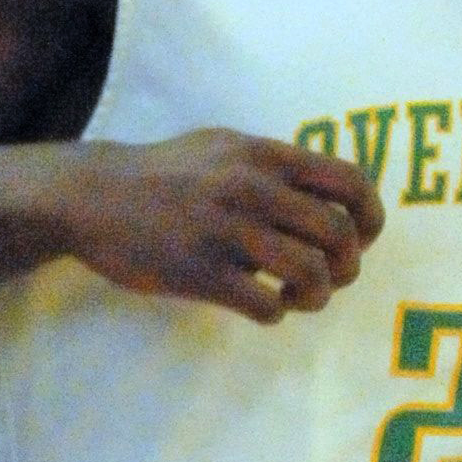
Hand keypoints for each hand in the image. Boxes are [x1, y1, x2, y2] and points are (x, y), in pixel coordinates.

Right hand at [55, 129, 381, 319]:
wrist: (91, 197)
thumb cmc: (160, 174)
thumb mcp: (221, 146)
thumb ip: (272, 164)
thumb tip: (325, 188)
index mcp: (263, 155)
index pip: (348, 180)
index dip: (370, 216)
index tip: (360, 239)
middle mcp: (252, 188)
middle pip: (338, 233)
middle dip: (347, 266)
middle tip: (330, 278)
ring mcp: (227, 231)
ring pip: (310, 273)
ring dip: (316, 296)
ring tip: (297, 296)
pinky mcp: (201, 273)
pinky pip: (267, 305)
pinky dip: (277, 314)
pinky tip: (263, 307)